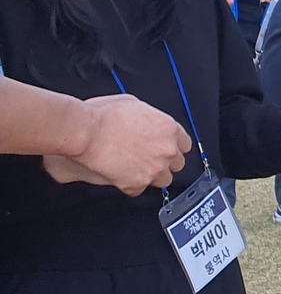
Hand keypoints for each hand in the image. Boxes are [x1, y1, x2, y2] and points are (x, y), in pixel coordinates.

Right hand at [60, 95, 189, 192]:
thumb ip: (150, 118)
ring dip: (151, 175)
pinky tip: (121, 174)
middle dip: (164, 161)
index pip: (184, 144)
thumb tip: (150, 122)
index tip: (164, 147)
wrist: (84, 132)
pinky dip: (131, 184)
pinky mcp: (137, 184)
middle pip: (177, 163)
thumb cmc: (102, 115)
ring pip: (163, 180)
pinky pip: (139, 189)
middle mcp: (167, 150)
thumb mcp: (134, 104)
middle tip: (147, 157)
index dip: (172, 146)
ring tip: (134, 167)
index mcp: (169, 129)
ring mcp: (154, 169)